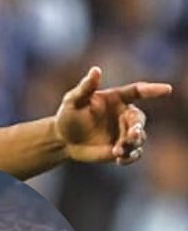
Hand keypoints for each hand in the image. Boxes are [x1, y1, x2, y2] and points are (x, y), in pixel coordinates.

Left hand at [55, 67, 171, 164]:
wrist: (64, 140)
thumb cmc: (68, 116)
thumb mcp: (73, 101)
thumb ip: (85, 88)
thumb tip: (96, 70)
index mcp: (117, 99)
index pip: (137, 91)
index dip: (152, 90)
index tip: (167, 89)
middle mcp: (124, 114)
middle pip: (139, 119)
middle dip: (137, 128)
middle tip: (132, 135)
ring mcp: (125, 132)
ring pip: (138, 137)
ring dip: (131, 144)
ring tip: (118, 151)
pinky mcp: (123, 148)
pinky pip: (134, 153)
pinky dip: (130, 157)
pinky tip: (120, 160)